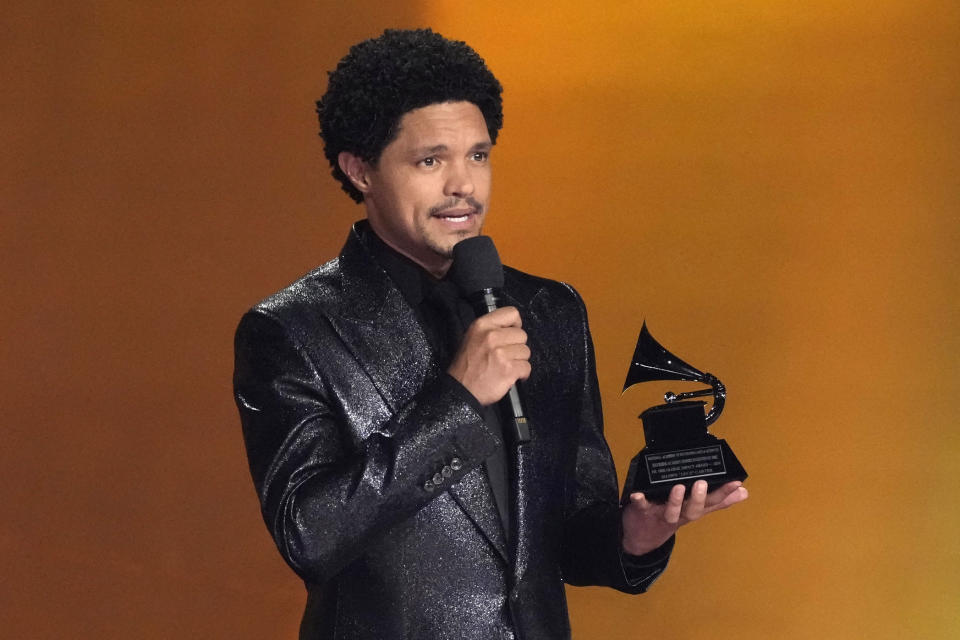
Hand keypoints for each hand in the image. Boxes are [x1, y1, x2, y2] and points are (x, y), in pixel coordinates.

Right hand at [448, 306, 530, 405]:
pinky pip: (526, 367)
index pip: (512, 313)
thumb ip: (491, 329)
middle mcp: (492, 336)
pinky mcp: (509, 369)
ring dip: (519, 361)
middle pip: (522, 335)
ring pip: (526, 352)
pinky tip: (510, 375)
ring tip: (506, 366)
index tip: (512, 333)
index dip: (515, 324)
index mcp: (482, 325)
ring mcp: (501, 353)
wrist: (461, 390)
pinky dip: (521, 374)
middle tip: (505, 355)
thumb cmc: (466, 366)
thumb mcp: (471, 337)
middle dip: (516, 346)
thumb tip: (512, 327)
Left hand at [621, 480, 747, 555]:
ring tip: (678, 487)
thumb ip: (718, 501)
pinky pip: (641, 506)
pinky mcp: (643, 511)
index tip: (737, 483)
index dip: (724, 494)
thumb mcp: (695, 509)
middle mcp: (679, 514)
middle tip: (702, 484)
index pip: (712, 503)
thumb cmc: (670, 516)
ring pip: (670, 511)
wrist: (641, 537)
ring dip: (674, 501)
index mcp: (692, 511)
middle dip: (698, 499)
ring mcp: (661, 514)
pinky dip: (639, 501)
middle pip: (692, 511)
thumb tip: (743, 492)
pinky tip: (638, 494)